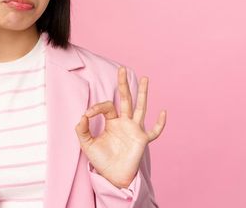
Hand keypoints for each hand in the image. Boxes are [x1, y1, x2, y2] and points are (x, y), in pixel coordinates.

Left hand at [75, 66, 166, 187]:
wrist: (112, 176)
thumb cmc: (101, 160)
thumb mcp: (87, 144)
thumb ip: (82, 130)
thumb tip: (82, 116)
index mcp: (112, 122)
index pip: (107, 106)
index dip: (96, 107)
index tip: (87, 114)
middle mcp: (124, 123)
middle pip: (125, 99)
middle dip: (123, 84)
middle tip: (121, 69)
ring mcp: (135, 130)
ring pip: (140, 108)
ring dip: (143, 94)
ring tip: (145, 78)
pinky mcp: (143, 140)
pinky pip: (155, 131)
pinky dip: (160, 123)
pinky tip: (163, 112)